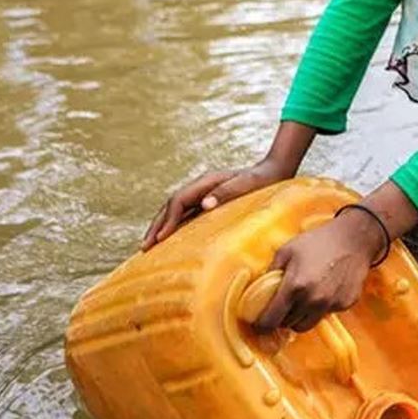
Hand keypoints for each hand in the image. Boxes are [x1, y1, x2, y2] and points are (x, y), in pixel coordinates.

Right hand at [142, 157, 292, 250]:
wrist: (273, 172)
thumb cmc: (261, 180)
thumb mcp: (246, 184)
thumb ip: (227, 192)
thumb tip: (205, 204)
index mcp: (206, 182)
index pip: (179, 200)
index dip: (168, 219)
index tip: (160, 237)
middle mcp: (201, 187)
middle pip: (171, 206)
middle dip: (157, 225)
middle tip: (144, 246)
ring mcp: (204, 194)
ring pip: (176, 211)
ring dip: (162, 227)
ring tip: (150, 246)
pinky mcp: (209, 202)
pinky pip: (186, 215)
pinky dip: (175, 227)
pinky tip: (170, 240)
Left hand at [248, 213, 386, 333]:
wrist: (354, 238)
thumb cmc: (318, 241)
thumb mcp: (287, 250)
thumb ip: (270, 272)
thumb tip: (257, 291)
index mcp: (294, 286)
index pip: (271, 320)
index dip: (262, 324)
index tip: (260, 323)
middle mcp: (313, 300)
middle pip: (288, 325)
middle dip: (282, 318)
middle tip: (284, 305)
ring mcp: (331, 304)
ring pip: (306, 325)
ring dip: (300, 317)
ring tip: (302, 300)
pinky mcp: (345, 304)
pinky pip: (325, 315)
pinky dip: (320, 308)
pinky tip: (324, 290)